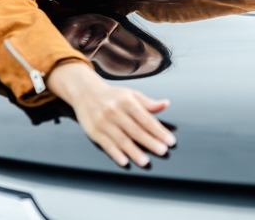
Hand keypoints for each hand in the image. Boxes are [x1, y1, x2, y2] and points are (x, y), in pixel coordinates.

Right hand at [46, 62, 175, 166]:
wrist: (85, 92)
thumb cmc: (112, 96)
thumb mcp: (131, 94)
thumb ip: (148, 103)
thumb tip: (165, 104)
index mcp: (127, 101)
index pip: (146, 118)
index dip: (159, 130)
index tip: (170, 140)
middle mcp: (114, 111)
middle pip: (135, 130)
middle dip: (150, 141)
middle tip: (162, 151)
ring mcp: (103, 122)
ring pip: (121, 139)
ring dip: (134, 151)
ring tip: (145, 161)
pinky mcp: (93, 131)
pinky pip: (106, 144)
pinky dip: (115, 153)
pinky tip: (124, 161)